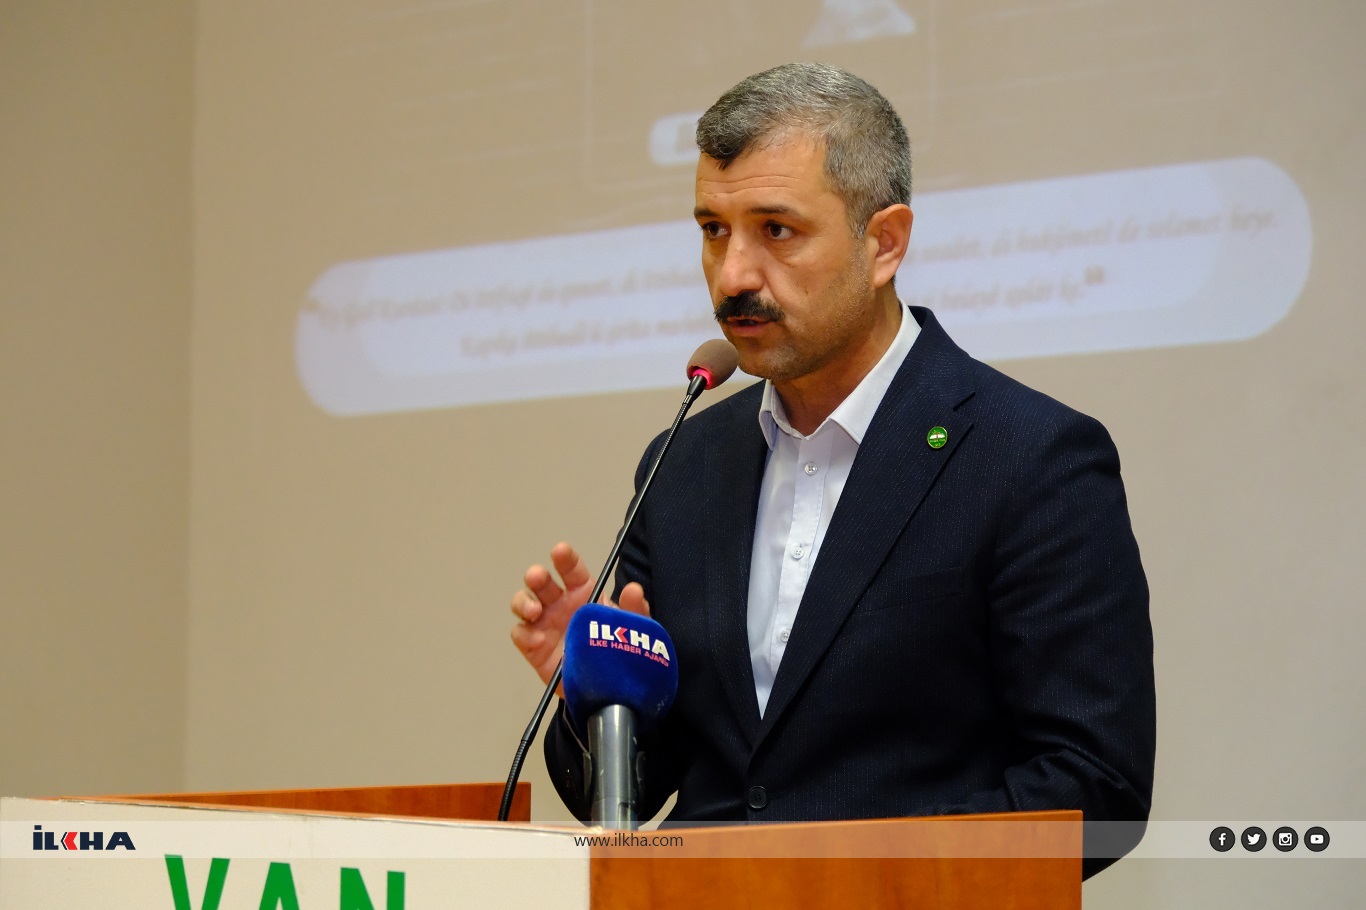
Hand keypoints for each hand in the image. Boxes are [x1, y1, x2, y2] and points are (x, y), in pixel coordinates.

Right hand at [510, 542, 650, 693]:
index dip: (565, 558)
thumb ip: (634, 609)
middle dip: (536, 575)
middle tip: (538, 577)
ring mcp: (543, 624)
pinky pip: (521, 634)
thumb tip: (634, 589)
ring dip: (523, 602)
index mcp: (583, 592)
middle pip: (541, 582)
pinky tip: (537, 639)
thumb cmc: (617, 649)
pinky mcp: (533, 647)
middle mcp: (559, 603)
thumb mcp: (632, 628)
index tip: (560, 551)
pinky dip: (524, 634)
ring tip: (534, 610)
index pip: (571, 569)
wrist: (608, 686)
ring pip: (523, 603)